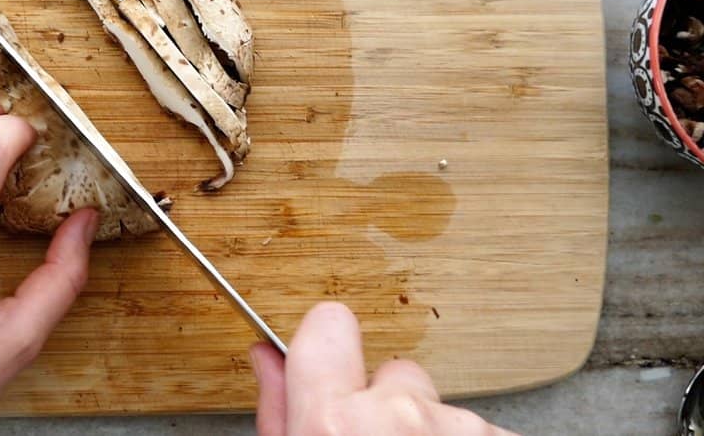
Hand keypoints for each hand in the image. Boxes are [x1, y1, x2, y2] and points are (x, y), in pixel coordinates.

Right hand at [249, 302, 516, 435]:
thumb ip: (281, 411)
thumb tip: (267, 357)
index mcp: (334, 422)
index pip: (327, 325)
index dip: (328, 349)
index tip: (329, 367)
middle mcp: (400, 416)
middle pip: (397, 375)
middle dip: (392, 409)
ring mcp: (462, 429)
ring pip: (444, 410)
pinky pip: (485, 431)